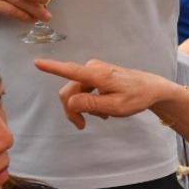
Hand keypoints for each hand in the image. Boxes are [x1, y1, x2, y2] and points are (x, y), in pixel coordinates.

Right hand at [36, 58, 177, 129]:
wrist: (152, 89)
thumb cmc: (136, 97)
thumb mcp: (116, 107)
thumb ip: (92, 104)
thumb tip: (70, 102)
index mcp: (97, 75)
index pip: (71, 71)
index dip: (52, 68)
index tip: (37, 63)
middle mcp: (92, 68)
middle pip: (69, 90)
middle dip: (72, 109)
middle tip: (81, 126)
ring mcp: (94, 71)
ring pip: (75, 92)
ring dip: (82, 107)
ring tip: (100, 118)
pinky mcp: (96, 75)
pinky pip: (83, 90)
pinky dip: (88, 103)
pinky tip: (101, 111)